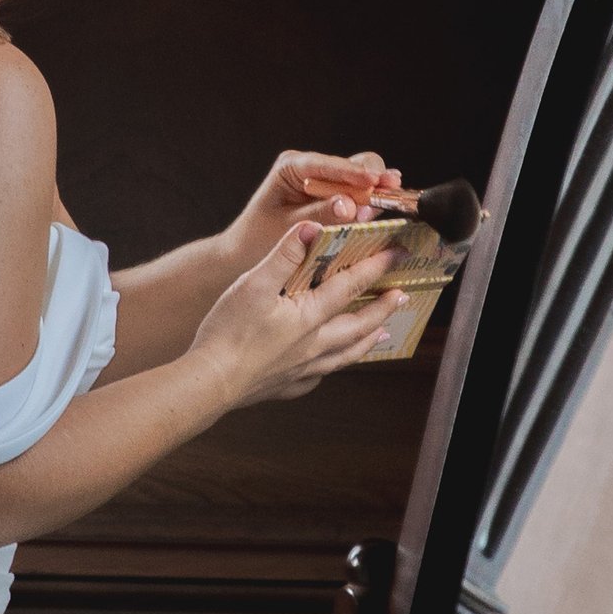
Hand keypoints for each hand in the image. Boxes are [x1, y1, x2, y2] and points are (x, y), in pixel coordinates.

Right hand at [190, 222, 410, 411]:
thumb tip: (311, 227)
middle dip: (383, 308)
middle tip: (402, 296)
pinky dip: (330, 369)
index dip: (375, 267)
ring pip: (345, 355)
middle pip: (359, 325)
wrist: (210, 383)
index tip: (397, 255)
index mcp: (308, 316)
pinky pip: (317, 378)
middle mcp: (313, 345)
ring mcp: (302, 369)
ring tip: (382, 333)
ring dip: (367, 341)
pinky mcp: (286, 386)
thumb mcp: (253, 285)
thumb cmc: (228, 333)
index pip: (351, 286)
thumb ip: (284, 256)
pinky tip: (327, 366)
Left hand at [228, 147, 405, 263]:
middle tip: (390, 191)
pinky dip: (370, 205)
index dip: (353, 172)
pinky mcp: (336, 198)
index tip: (374, 179)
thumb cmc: (258, 239)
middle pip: (354, 164)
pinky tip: (379, 213)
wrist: (246, 253)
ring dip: (375, 193)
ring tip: (385, 206)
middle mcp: (312, 169)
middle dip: (373, 178)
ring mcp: (326, 183)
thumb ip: (319, 215)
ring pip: (362, 179)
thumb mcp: (287, 228)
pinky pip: (359, 197)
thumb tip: (350, 206)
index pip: (328, 164)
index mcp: (292, 167)